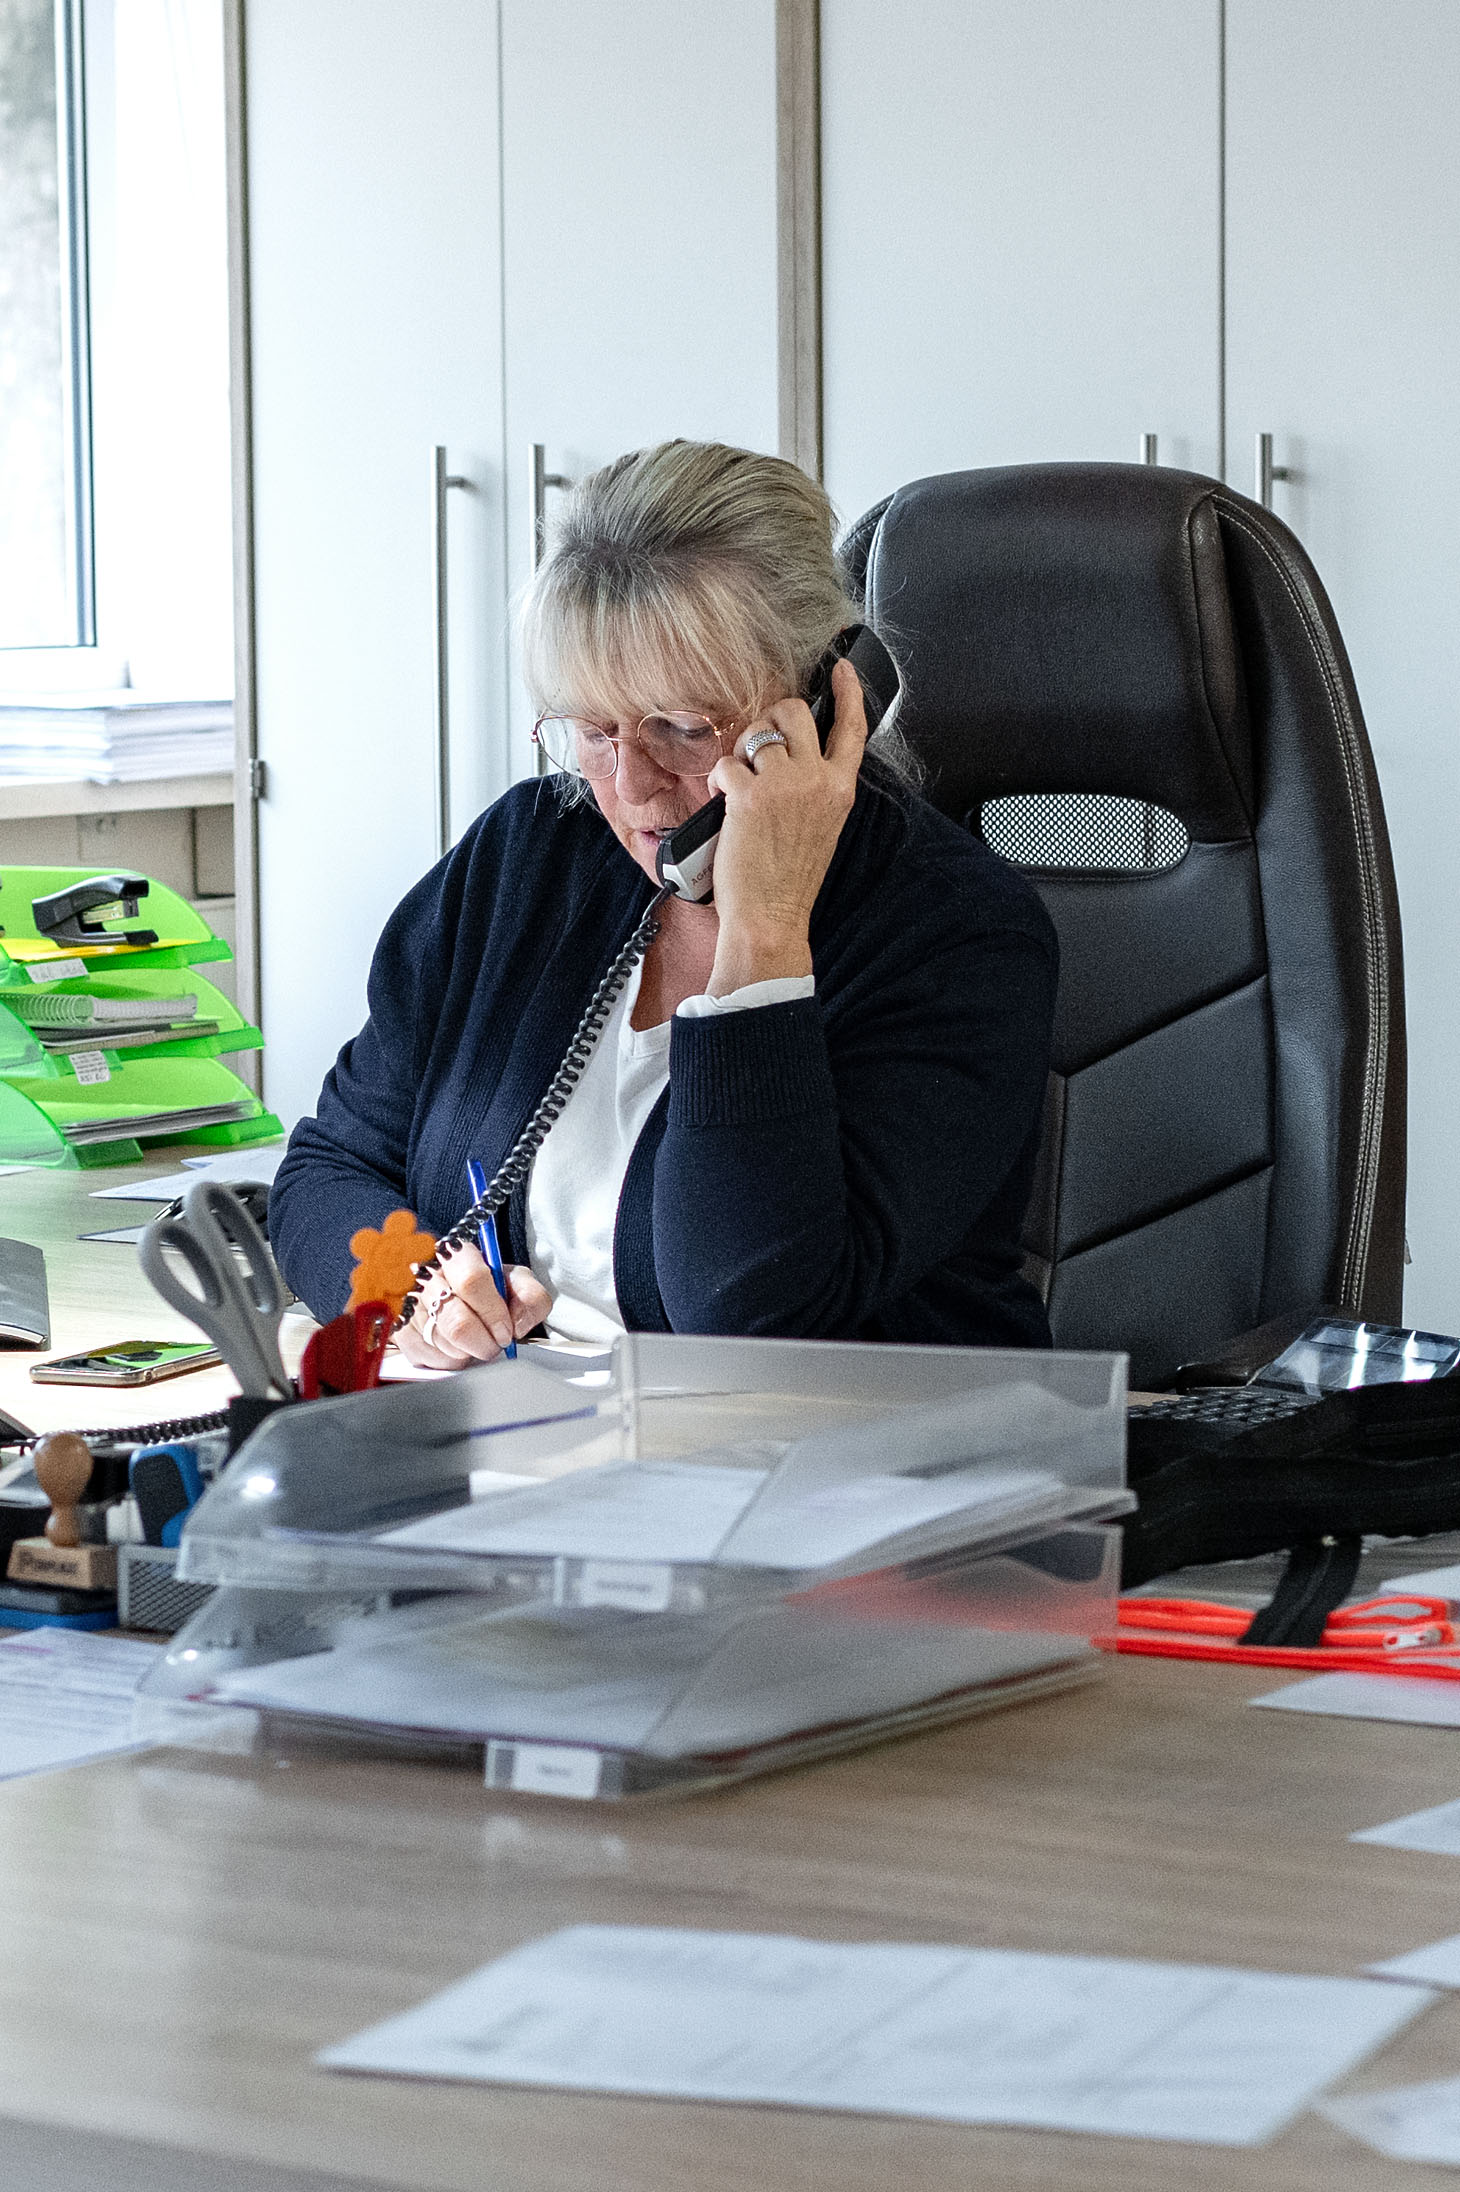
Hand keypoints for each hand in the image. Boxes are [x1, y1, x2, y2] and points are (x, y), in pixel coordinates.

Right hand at [396, 1242, 551, 1367]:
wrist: (453, 1290)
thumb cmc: (486, 1286)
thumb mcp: (514, 1281)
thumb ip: (530, 1296)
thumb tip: (517, 1323)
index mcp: (456, 1254)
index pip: (472, 1281)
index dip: (493, 1313)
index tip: (506, 1331)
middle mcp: (425, 1275)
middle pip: (456, 1321)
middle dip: (484, 1342)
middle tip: (495, 1345)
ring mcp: (407, 1303)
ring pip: (444, 1344)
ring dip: (468, 1351)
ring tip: (474, 1339)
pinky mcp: (399, 1330)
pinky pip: (429, 1358)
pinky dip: (450, 1359)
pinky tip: (455, 1345)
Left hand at [704, 657, 866, 993]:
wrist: (772, 918)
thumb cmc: (790, 880)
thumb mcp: (822, 827)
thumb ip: (816, 788)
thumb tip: (791, 757)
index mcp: (840, 789)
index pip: (852, 728)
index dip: (847, 692)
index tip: (841, 669)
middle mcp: (817, 780)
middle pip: (794, 712)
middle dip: (769, 719)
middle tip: (758, 748)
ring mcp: (784, 786)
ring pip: (756, 733)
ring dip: (740, 753)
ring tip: (738, 786)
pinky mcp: (749, 796)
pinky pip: (726, 762)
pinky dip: (719, 779)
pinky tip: (723, 802)